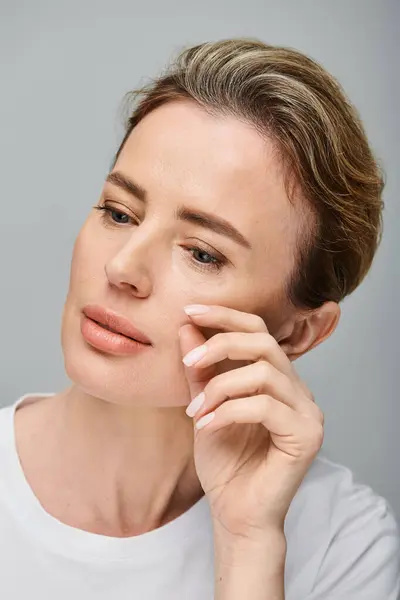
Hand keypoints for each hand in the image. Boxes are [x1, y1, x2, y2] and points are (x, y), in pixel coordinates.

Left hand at [179, 304, 323, 539]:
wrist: (235, 513)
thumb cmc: (223, 462)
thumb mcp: (204, 406)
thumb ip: (199, 370)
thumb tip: (187, 327)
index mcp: (277, 379)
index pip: (258, 331)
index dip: (225, 316)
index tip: (189, 312)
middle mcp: (298, 390)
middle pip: (265, 343)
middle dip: (221, 344)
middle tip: (188, 361)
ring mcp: (307, 412)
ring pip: (264, 373)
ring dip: (221, 386)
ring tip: (196, 410)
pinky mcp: (307, 436)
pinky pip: (265, 406)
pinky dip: (230, 410)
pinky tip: (208, 425)